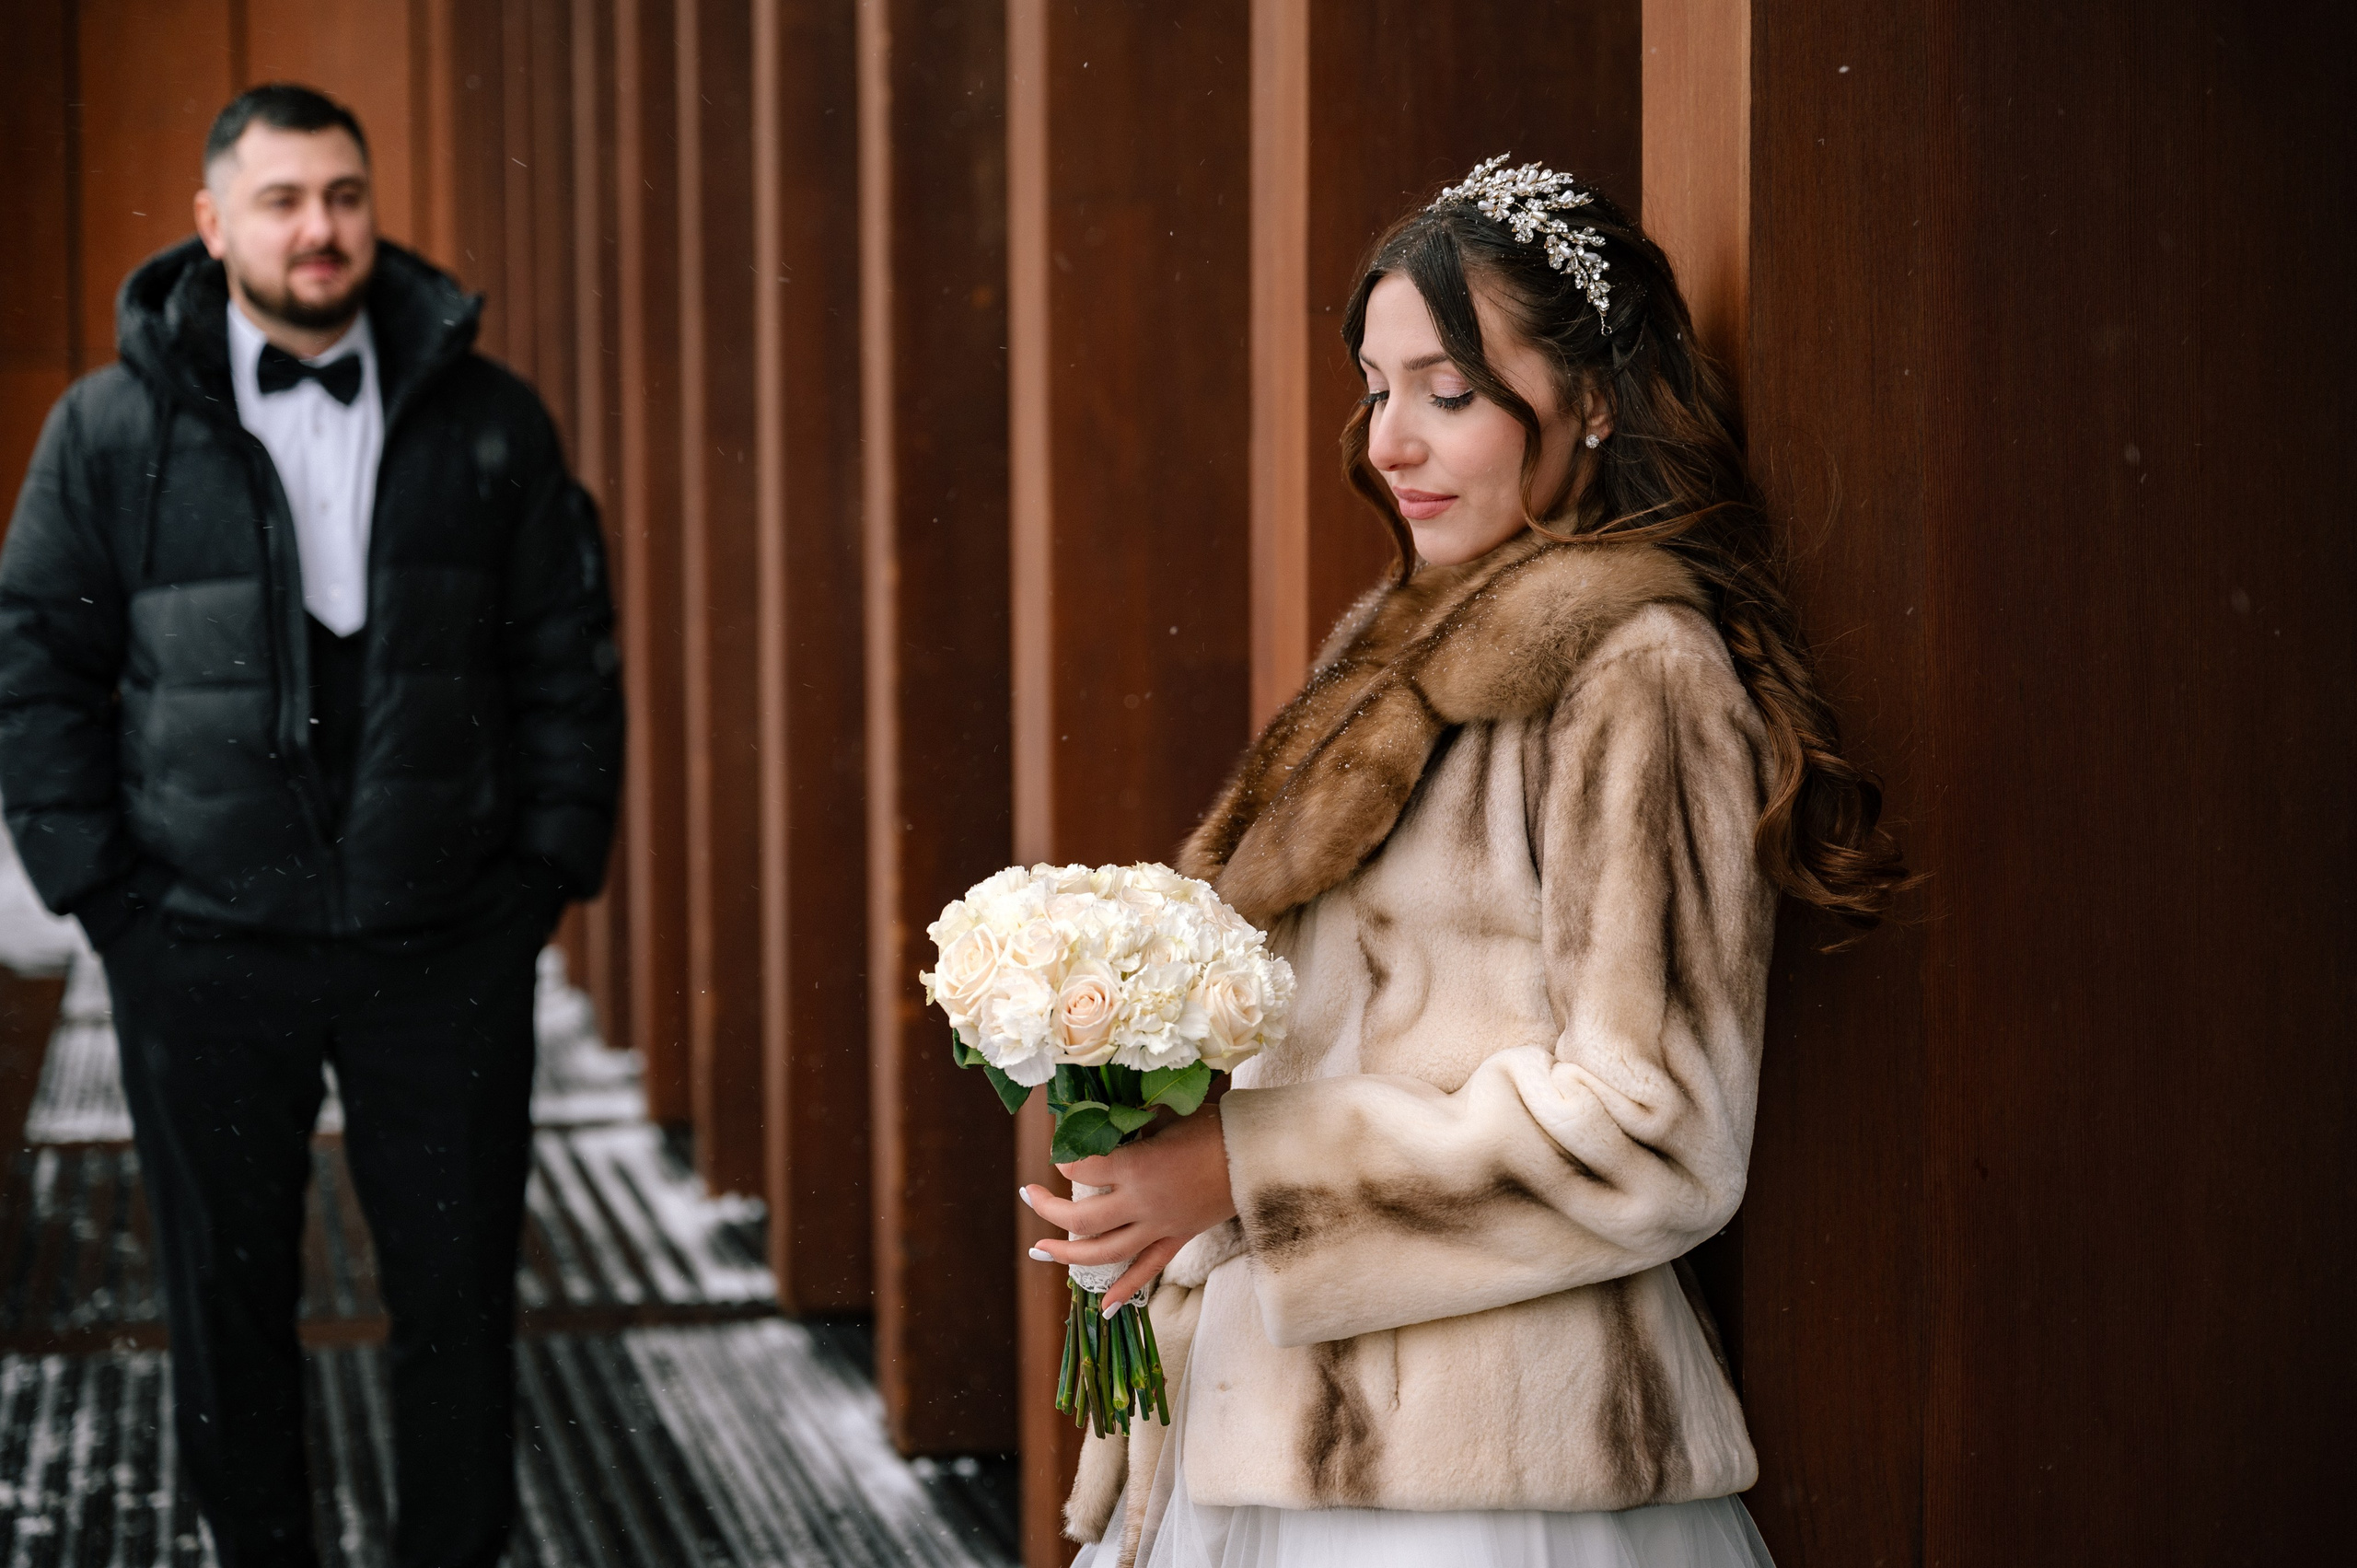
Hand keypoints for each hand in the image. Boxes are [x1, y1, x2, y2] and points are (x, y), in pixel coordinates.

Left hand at [1020, 1105, 1237, 1309]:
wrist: (1256, 1155)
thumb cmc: (1211, 1126)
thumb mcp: (1164, 1115)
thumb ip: (1128, 1124)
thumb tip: (1097, 1122)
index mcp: (1136, 1166)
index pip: (1083, 1170)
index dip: (1065, 1164)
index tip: (1060, 1157)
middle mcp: (1141, 1203)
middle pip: (1081, 1220)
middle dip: (1048, 1211)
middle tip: (1029, 1196)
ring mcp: (1158, 1228)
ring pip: (1104, 1253)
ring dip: (1067, 1254)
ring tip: (1040, 1249)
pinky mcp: (1176, 1240)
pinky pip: (1146, 1271)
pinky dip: (1124, 1291)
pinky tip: (1103, 1308)